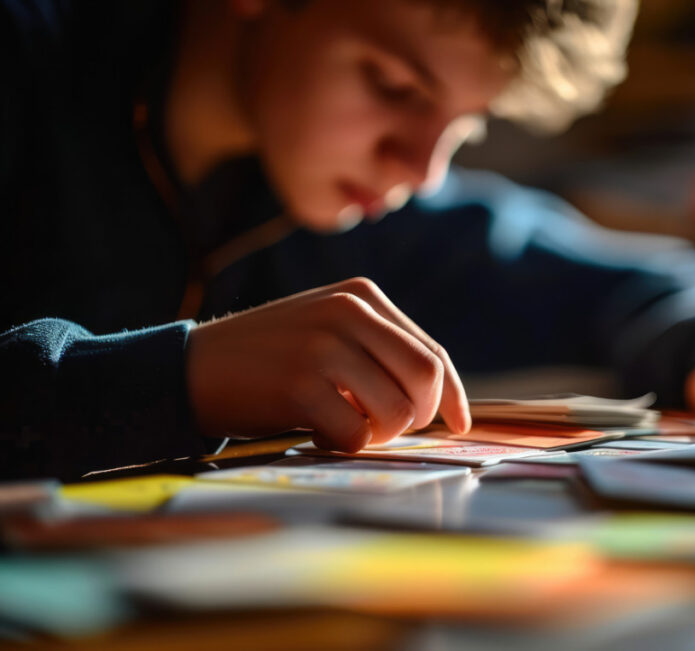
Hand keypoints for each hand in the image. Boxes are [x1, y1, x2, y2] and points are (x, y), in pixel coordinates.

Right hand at [186, 277, 470, 451]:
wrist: (189, 366)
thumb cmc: (270, 357)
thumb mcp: (328, 329)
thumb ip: (378, 348)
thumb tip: (439, 398)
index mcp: (362, 296)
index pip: (432, 351)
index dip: (453, 394)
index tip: (459, 424)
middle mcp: (348, 312)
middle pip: (426, 378)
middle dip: (419, 416)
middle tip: (388, 429)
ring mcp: (323, 346)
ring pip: (397, 411)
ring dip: (379, 434)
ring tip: (346, 427)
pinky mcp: (300, 384)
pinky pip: (355, 435)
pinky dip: (344, 445)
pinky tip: (317, 433)